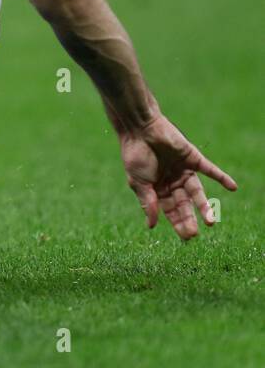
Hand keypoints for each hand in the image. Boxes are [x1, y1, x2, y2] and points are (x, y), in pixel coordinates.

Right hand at [121, 111, 236, 238]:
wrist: (140, 129)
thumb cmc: (135, 155)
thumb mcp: (139, 183)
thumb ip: (148, 203)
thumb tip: (151, 226)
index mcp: (158, 189)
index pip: (170, 210)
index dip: (178, 223)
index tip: (185, 237)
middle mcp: (173, 181)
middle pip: (184, 204)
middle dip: (189, 219)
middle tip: (194, 234)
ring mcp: (183, 170)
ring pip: (197, 192)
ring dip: (204, 206)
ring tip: (211, 222)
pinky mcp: (193, 158)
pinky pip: (210, 170)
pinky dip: (222, 178)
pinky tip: (233, 188)